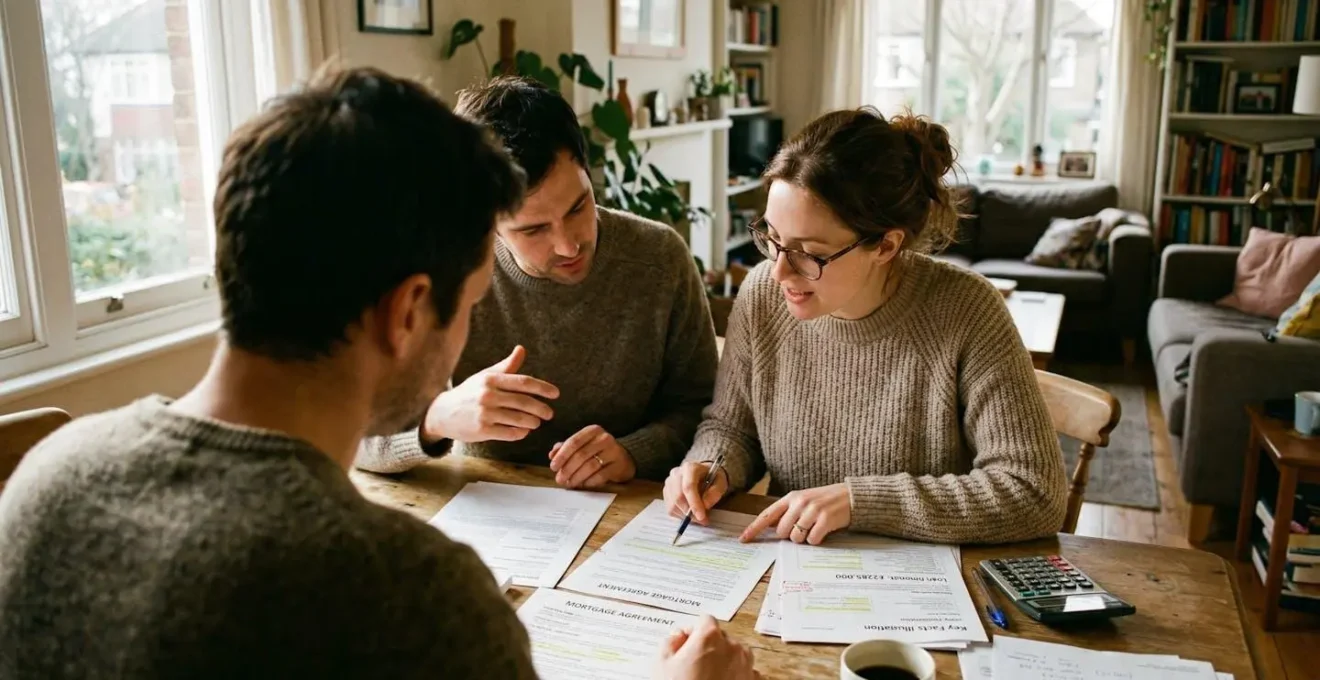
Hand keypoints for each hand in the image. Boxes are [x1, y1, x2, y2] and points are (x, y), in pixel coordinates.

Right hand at [419, 345, 558, 444]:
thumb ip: (506, 366)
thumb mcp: (485, 376)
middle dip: (541, 409)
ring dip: (533, 422)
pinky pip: (509, 433)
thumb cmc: (469, 393)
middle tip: (550, 414)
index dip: (543, 388)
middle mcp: (488, 395)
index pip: (523, 382)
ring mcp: (485, 413)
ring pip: (519, 419)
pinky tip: (524, 431)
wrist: (442, 413)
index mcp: (491, 379)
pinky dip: (521, 433)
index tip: (555, 394)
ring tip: (537, 422)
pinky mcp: (482, 430)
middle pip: (524, 402)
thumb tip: (521, 349)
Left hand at [547, 425, 636, 488]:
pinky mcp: (620, 465)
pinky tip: (583, 485)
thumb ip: (566, 448)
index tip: (553, 467)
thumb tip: (552, 454)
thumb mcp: (583, 445)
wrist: (624, 458)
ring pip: (590, 466)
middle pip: (581, 455)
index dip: (562, 455)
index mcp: (593, 431)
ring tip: (569, 484)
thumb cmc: (599, 451)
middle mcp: (604, 438)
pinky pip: (601, 475)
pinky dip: (589, 481)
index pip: (574, 442)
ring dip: (577, 477)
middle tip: (559, 479)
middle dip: (567, 469)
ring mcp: (614, 451)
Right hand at [656, 615, 760, 679]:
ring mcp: (746, 665)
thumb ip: (670, 642)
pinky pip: (745, 672)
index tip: (686, 642)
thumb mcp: (662, 665)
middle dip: (709, 646)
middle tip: (692, 663)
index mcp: (709, 636)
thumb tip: (678, 636)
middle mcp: (732, 646)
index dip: (693, 631)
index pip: (704, 620)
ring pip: (736, 653)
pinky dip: (736, 675)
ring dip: (724, 660)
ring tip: (707, 677)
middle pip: (721, 636)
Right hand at [663, 461, 729, 525]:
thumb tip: (705, 505)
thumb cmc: (712, 478)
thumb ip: (715, 493)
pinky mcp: (666, 492)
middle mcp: (676, 474)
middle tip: (703, 520)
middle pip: (678, 497)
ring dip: (686, 515)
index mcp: (690, 468)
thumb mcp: (721, 482)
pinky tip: (690, 513)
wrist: (703, 473)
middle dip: (691, 512)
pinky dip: (681, 515)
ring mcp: (669, 483)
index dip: (694, 503)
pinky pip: (670, 509)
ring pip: (673, 505)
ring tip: (698, 516)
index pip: (688, 487)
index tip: (701, 516)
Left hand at [740, 483, 850, 544]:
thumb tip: (770, 529)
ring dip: (804, 539)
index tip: (743, 539)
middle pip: (781, 531)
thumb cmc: (824, 501)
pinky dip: (816, 540)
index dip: (754, 528)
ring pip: (795, 538)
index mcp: (791, 497)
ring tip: (814, 527)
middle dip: (789, 536)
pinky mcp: (825, 519)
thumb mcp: (803, 501)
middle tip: (803, 528)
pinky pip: (812, 540)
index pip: (767, 515)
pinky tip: (823, 531)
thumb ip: (787, 512)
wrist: (850, 496)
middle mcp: (800, 502)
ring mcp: (812, 510)